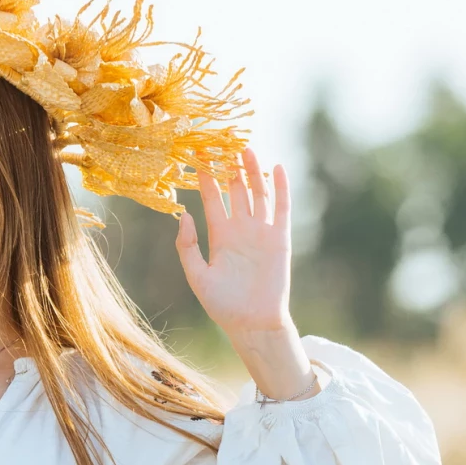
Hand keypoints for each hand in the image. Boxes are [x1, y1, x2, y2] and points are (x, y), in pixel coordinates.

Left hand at [174, 148, 314, 399]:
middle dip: (229, 166)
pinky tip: (277, 168)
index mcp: (220, 236)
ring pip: (257, 193)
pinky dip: (280, 188)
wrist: (253, 323)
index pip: (212, 198)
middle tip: (222, 141)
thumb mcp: (197, 276)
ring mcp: (261, 232)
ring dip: (251, 171)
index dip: (206, 177)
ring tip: (245, 147)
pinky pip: (281, 208)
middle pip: (235, 189)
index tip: (198, 155)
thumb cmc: (223, 305)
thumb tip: (183, 215)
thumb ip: (188, 246)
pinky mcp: (280, 238)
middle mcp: (240, 229)